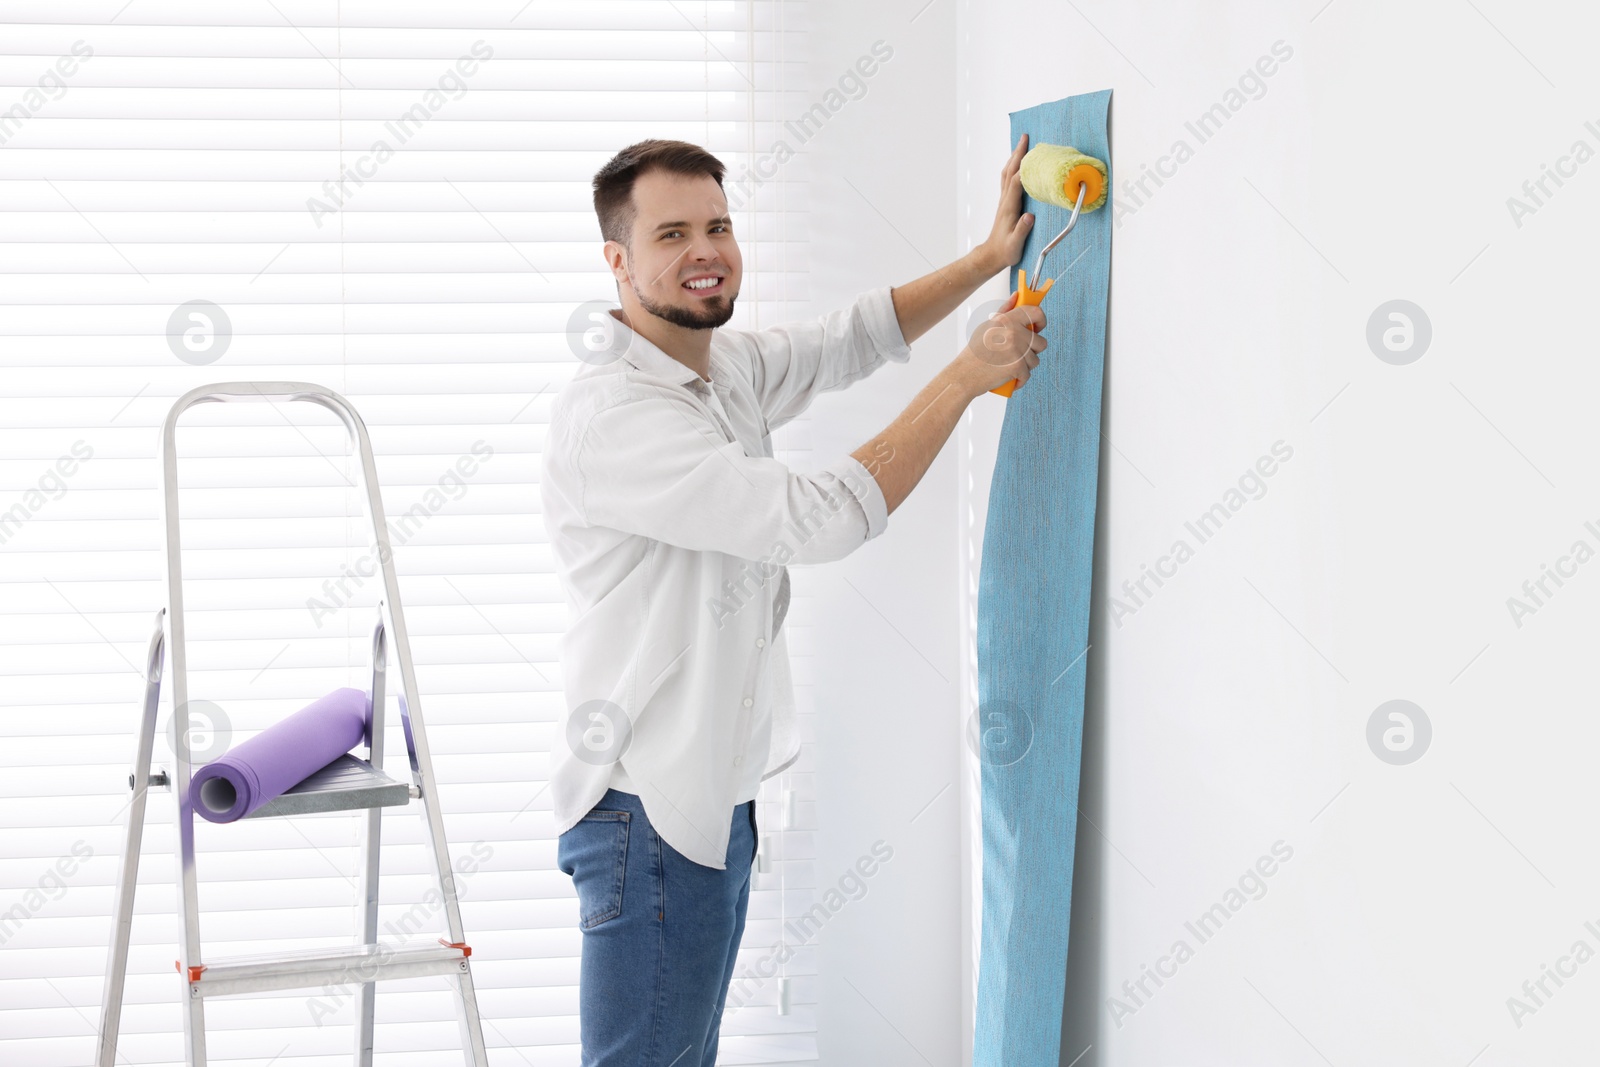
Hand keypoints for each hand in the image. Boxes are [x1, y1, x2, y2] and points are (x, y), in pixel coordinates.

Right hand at [953, 289, 1045, 394]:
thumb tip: (1017, 296)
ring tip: (1011, 366)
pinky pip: (1028, 374)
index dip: (1042, 320)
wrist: (964, 374)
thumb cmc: (975, 352)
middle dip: (1033, 350)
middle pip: (1040, 342)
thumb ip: (1004, 311)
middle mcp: (1013, 332)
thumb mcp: (987, 326)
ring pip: (1035, 360)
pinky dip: (1020, 379)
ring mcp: (1017, 350)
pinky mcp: (1017, 366)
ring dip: (1026, 366)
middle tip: (1019, 354)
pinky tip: (1011, 377)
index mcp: (1007, 320)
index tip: (1038, 327)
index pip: (1035, 312)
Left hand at [977, 133, 1034, 275]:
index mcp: (1009, 208)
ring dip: (1014, 157)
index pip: (1016, 183)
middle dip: (1017, 154)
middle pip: (1010, 171)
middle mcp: (1005, 200)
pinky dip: (1013, 167)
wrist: (992, 255)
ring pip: (1008, 173)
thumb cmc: (1005, 251)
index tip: (1033, 154)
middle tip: (1025, 137)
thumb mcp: (1015, 244)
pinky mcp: (1006, 203)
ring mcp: (1004, 200)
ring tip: (1022, 143)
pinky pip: (1009, 179)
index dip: (1024, 168)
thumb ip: (1022, 230)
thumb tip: (1029, 217)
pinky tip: (1018, 163)